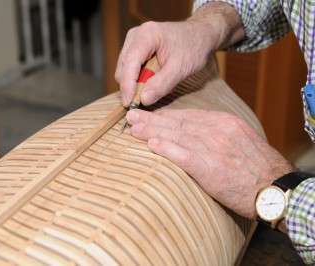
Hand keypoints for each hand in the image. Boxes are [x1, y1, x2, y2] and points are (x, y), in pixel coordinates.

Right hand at [115, 3, 244, 106]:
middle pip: (123, 68)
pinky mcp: (134, 48)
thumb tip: (143, 99)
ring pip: (124, 70)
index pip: (130, 62)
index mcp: (147, 35)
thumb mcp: (182, 68)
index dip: (127, 85)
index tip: (129, 103)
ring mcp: (133, 41)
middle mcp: (135, 36)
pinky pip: (129, 69)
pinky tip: (153, 78)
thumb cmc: (194, 47)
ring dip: (136, 83)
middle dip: (131, 86)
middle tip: (147, 98)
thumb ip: (162, 84)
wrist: (199, 35)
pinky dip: (138, 79)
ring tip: (156, 84)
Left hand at [126, 108, 294, 218]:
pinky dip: (166, 149)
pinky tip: (152, 145)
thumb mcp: (241, 139)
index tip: (151, 115)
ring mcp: (213, 149)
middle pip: (178, 123)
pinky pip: (183, 156)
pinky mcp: (210, 168)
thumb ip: (218, 133)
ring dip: (152, 132)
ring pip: (177, 136)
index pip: (189, 116)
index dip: (166, 115)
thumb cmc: (258, 166)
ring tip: (134, 129)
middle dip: (153, 120)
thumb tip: (196, 132)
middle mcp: (217, 131)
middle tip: (133, 117)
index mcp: (224, 122)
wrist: (274, 188)